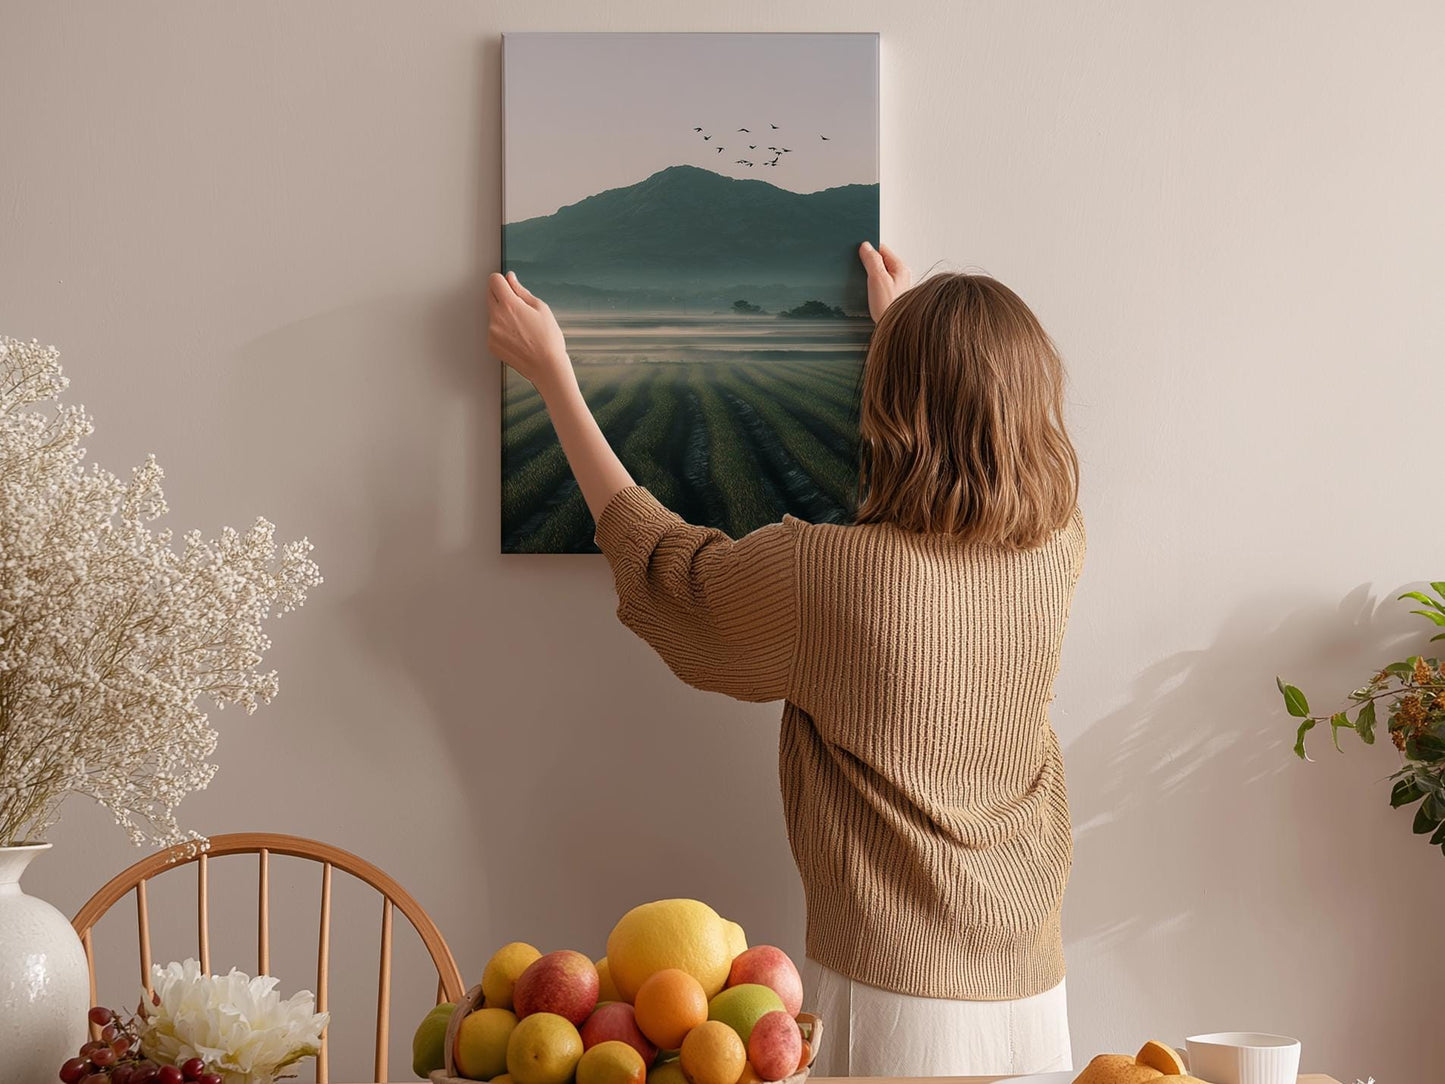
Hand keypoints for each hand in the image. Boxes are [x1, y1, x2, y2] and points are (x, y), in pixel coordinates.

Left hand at [486, 271, 572, 394]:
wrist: (547, 367)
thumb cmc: (548, 338)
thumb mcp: (540, 308)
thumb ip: (521, 291)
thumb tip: (510, 278)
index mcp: (509, 305)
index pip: (494, 280)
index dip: (502, 280)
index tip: (509, 285)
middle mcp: (496, 317)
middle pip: (489, 294)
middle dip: (501, 295)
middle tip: (519, 307)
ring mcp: (491, 332)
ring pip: (492, 313)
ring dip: (502, 314)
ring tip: (521, 326)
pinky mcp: (491, 344)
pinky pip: (493, 330)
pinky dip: (502, 330)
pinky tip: (518, 338)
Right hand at [858, 241, 911, 321]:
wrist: (896, 331)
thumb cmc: (889, 308)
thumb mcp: (878, 279)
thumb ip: (872, 260)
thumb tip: (865, 246)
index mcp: (900, 268)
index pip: (882, 249)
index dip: (868, 250)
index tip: (857, 253)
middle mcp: (900, 276)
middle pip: (880, 261)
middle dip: (867, 264)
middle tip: (858, 269)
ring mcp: (896, 286)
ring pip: (878, 274)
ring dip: (868, 276)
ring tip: (862, 284)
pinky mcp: (890, 297)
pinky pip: (878, 285)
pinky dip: (871, 287)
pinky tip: (866, 294)